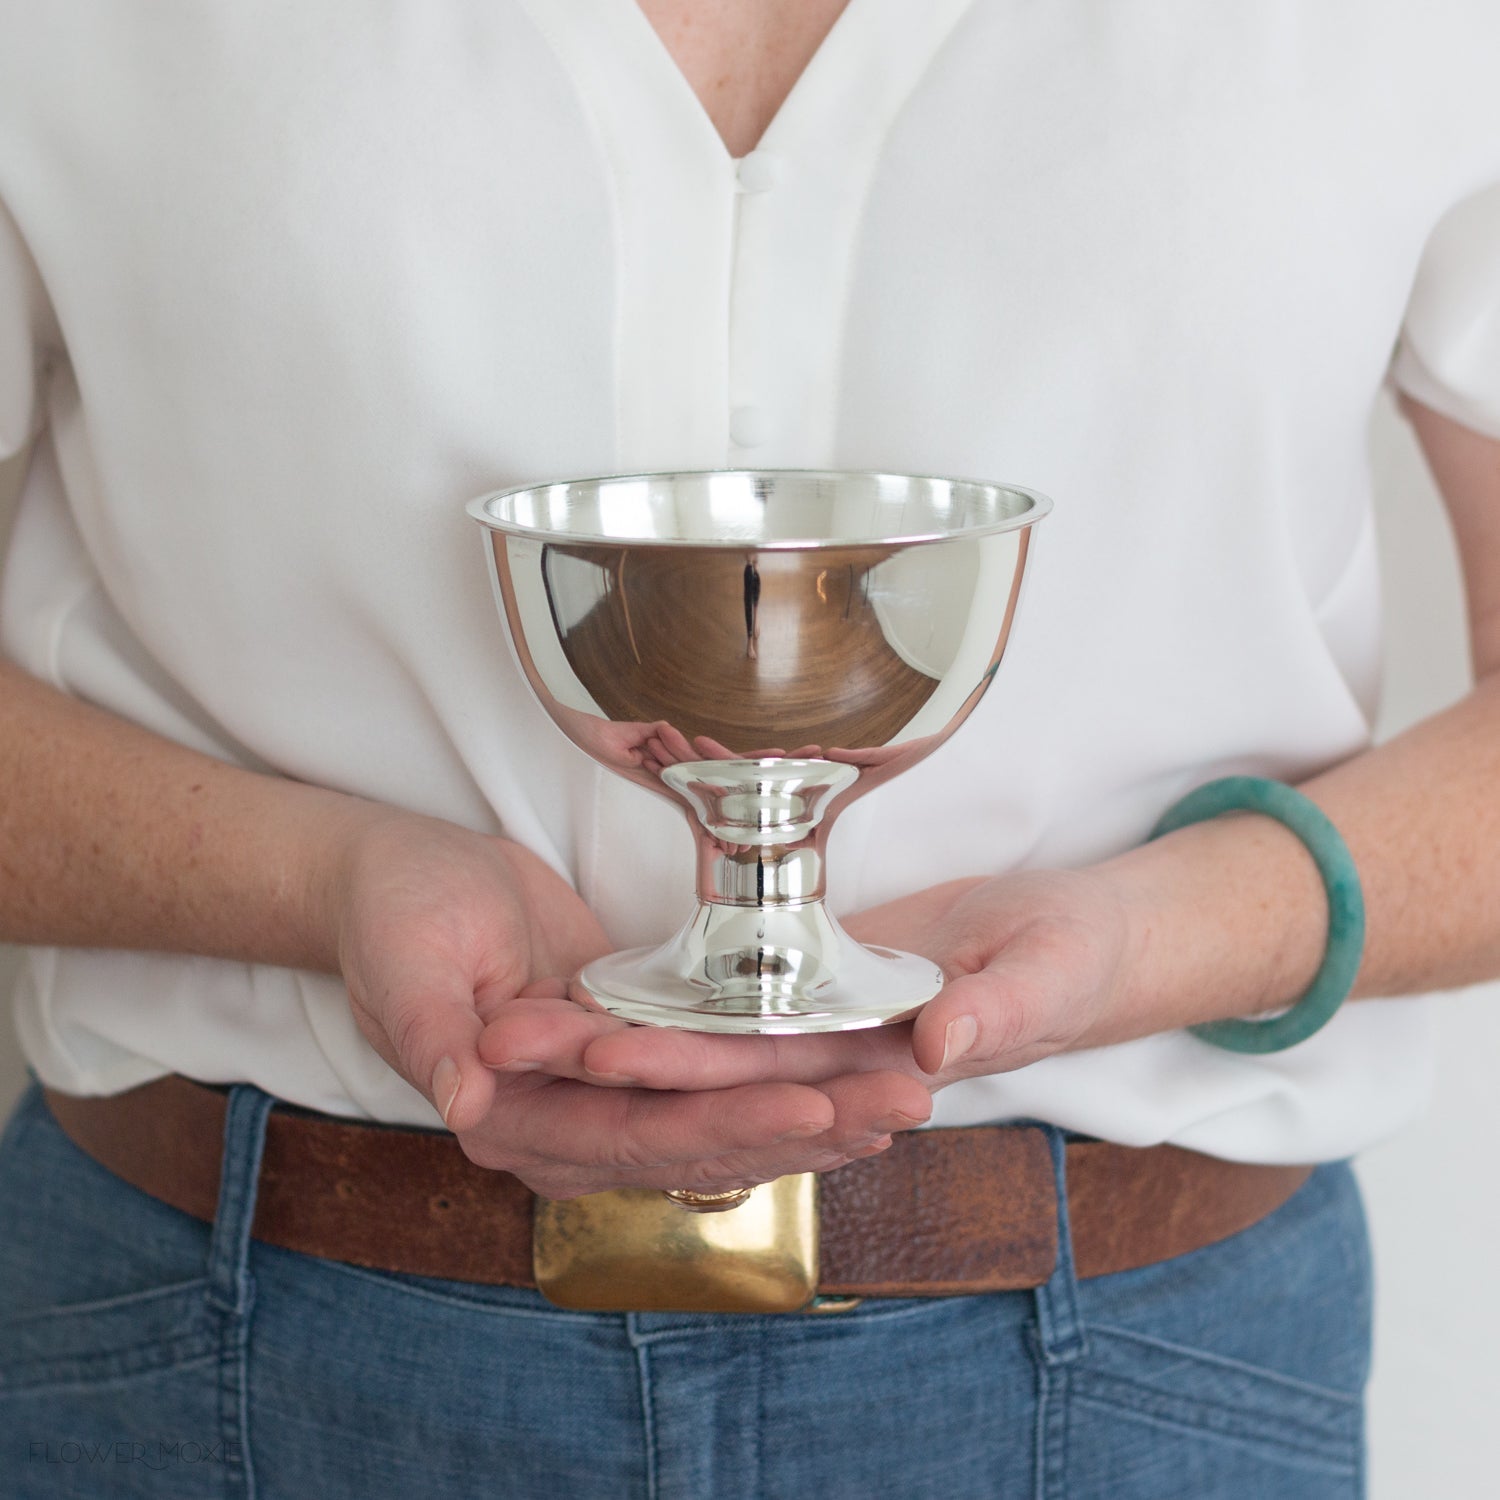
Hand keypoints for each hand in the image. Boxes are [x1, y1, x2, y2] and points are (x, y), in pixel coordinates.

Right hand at [332, 810, 929, 1196]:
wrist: (400, 883)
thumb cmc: (395, 916)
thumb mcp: (405, 963)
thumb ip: (429, 1034)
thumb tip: (463, 1104)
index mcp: (514, 1120)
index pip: (638, 1136)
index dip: (728, 1124)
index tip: (815, 1105)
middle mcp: (568, 1127)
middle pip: (703, 1140)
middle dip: (806, 1125)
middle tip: (901, 1104)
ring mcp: (604, 1097)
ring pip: (723, 1119)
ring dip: (815, 1111)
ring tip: (904, 1095)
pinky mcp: (631, 1057)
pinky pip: (716, 1077)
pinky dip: (782, 1075)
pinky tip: (850, 1072)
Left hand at [483, 869, 1132, 1101]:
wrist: (1080, 940)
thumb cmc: (1083, 963)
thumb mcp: (1052, 977)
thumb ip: (997, 1014)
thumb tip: (932, 1054)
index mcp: (883, 1076)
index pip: (770, 1085)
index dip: (688, 1075)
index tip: (608, 1055)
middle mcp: (835, 1062)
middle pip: (704, 1066)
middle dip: (610, 1056)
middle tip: (517, 1034)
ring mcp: (819, 1025)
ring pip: (700, 1033)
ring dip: (615, 1028)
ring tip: (526, 1013)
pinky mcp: (814, 982)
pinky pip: (730, 991)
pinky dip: (668, 990)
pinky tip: (601, 982)